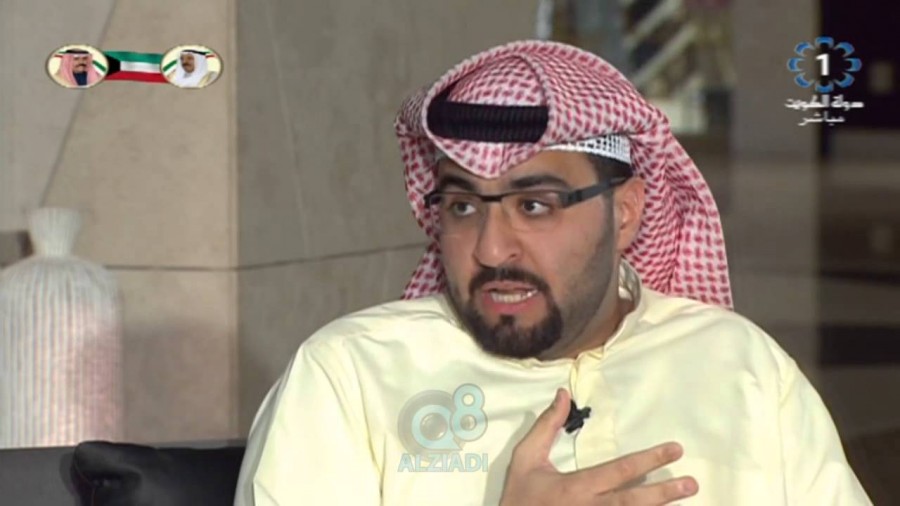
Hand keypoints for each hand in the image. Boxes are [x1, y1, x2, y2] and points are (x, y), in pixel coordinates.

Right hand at [499, 389, 697, 505]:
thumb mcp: (525, 458)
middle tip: (691, 484)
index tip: (674, 450)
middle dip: (664, 492)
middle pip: (634, 501)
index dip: (649, 459)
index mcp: (576, 487)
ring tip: (685, 499)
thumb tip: (562, 394)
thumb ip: (546, 426)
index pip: (619, 471)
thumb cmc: (518, 497)